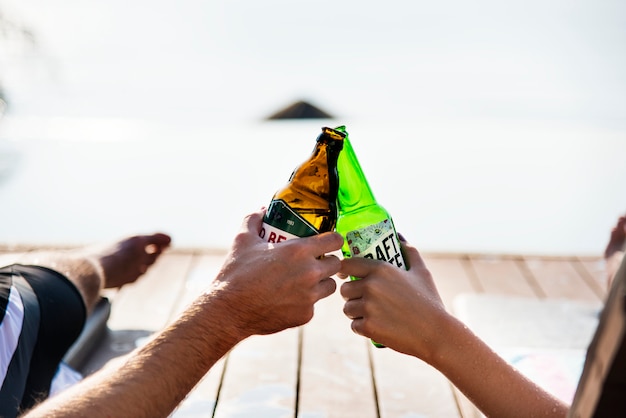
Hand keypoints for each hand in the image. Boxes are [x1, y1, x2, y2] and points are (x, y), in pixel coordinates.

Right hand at [209, 209, 342, 338]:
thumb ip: (254, 220)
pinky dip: (305, 301)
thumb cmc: (236, 273)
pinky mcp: (305, 315)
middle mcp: (310, 273)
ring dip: (321, 282)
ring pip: (330, 286)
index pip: (335, 240)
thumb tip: (262, 210)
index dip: (333, 240)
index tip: (328, 242)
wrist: (229, 310)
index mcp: (299, 251)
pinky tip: (290, 299)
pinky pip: (314, 305)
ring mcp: (309, 296)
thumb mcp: (243, 240)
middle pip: (336, 264)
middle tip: (315, 262)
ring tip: (305, 281)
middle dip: (328, 261)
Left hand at [339, 237, 447, 360]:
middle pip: (345, 289)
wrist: (436, 333)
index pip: (347, 264)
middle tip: (363, 299)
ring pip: (347, 308)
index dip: (344, 270)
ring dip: (355, 312)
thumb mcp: (421, 271)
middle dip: (352, 294)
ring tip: (371, 313)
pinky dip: (362, 327)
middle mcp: (371, 286)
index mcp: (381, 269)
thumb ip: (408, 250)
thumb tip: (398, 236)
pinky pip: (354, 325)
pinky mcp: (368, 327)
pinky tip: (376, 326)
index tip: (346, 275)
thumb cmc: (429, 300)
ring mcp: (368, 307)